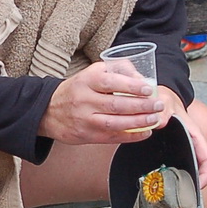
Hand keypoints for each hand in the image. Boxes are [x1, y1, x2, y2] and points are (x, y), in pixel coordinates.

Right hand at [38, 61, 163, 144]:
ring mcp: (84, 120)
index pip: (110, 82)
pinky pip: (112, 137)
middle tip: (158, 104)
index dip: (131, 86)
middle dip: (141, 106)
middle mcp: (84, 100)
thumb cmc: (76, 90)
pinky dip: (130, 136)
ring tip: (153, 118)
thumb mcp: (91, 73)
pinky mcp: (86, 135)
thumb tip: (141, 78)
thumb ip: (117, 70)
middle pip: (116, 105)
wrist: (48, 111)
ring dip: (138, 122)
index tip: (149, 89)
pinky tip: (144, 133)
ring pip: (115, 123)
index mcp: (86, 81)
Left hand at [152, 86, 206, 188]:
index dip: (206, 175)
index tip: (198, 186)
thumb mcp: (164, 101)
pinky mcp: (169, 150)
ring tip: (168, 196)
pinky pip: (171, 166)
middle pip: (198, 170)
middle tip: (180, 198)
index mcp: (194, 135)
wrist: (156, 95)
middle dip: (192, 185)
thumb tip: (161, 122)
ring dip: (180, 182)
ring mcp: (180, 148)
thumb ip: (163, 111)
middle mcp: (189, 144)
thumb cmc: (164, 97)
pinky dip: (167, 176)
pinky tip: (156, 183)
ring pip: (185, 170)